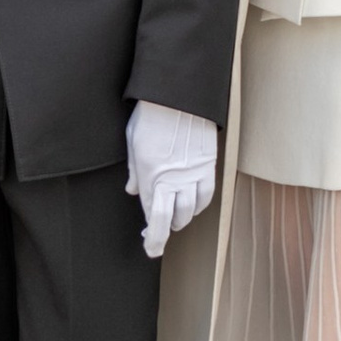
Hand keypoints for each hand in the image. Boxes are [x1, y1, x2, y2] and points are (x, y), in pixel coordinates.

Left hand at [125, 101, 218, 260]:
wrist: (179, 96)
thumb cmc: (152, 114)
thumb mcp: (133, 140)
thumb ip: (134, 170)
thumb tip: (133, 189)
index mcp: (150, 175)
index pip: (151, 215)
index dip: (151, 234)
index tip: (149, 244)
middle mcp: (172, 179)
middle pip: (171, 219)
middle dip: (163, 235)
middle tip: (158, 242)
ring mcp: (192, 174)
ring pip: (190, 210)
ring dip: (181, 220)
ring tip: (175, 222)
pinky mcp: (208, 166)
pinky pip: (206, 195)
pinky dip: (199, 206)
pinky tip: (193, 207)